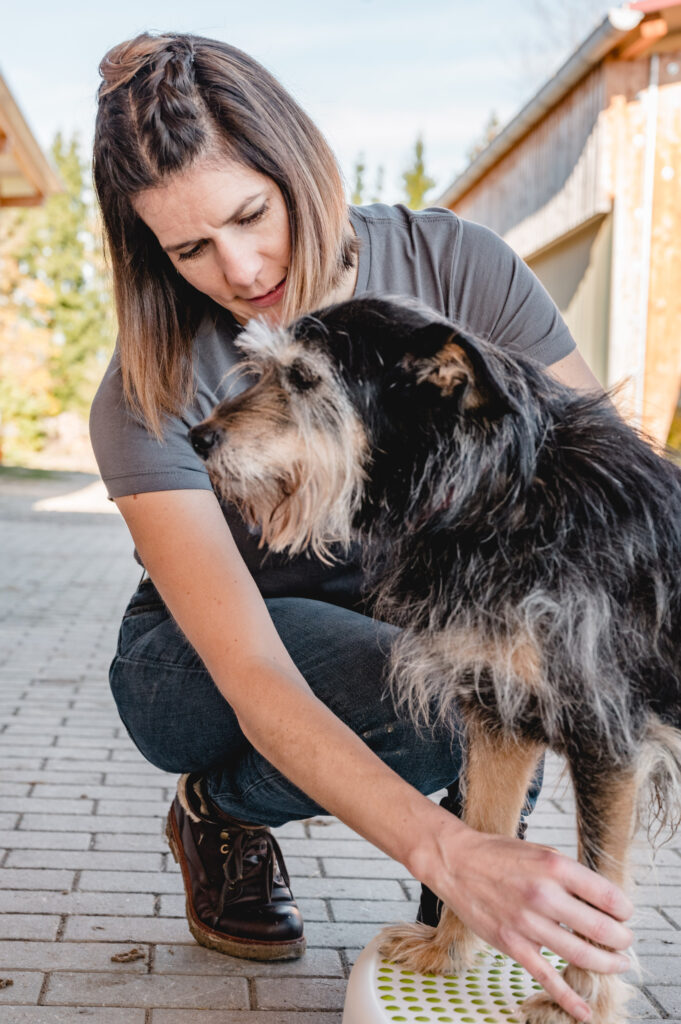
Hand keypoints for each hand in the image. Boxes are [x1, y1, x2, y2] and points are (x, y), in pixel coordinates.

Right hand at [421, 827, 633, 1021]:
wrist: (456, 862)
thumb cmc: (499, 854)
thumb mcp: (540, 852)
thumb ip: (569, 876)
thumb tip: (601, 902)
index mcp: (555, 867)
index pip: (607, 896)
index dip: (624, 910)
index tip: (625, 915)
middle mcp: (544, 894)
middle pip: (600, 929)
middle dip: (622, 940)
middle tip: (625, 942)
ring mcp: (528, 923)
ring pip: (581, 955)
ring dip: (607, 964)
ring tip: (617, 964)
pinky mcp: (513, 945)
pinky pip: (547, 977)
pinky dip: (569, 998)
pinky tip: (584, 1011)